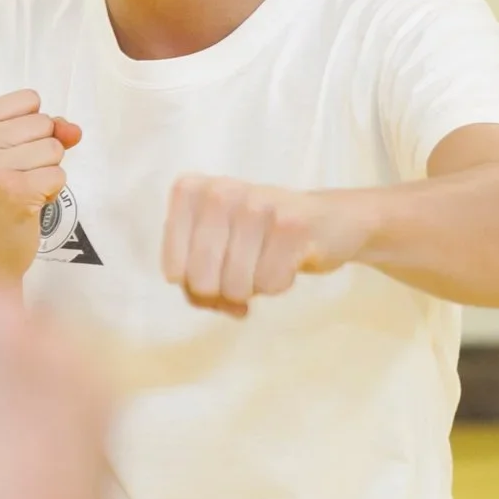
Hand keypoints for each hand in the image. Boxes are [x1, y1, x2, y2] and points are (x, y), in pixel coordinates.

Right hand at [0, 91, 81, 284]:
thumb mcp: (13, 151)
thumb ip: (47, 129)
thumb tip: (73, 130)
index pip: (29, 99)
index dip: (31, 128)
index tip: (7, 153)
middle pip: (43, 122)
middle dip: (41, 150)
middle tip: (15, 176)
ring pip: (54, 148)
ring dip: (47, 171)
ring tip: (22, 189)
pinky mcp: (15, 191)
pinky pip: (59, 174)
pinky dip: (52, 191)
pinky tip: (29, 203)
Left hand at [162, 176, 370, 316]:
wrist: (326, 220)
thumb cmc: (256, 240)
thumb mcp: (213, 253)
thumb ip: (196, 286)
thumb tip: (230, 307)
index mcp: (189, 192)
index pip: (173, 271)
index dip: (196, 287)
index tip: (215, 270)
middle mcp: (218, 191)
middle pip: (202, 282)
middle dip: (225, 291)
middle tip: (244, 270)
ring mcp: (256, 203)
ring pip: (236, 287)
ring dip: (254, 287)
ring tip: (265, 260)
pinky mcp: (292, 223)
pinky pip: (270, 284)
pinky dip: (280, 283)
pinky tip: (288, 259)